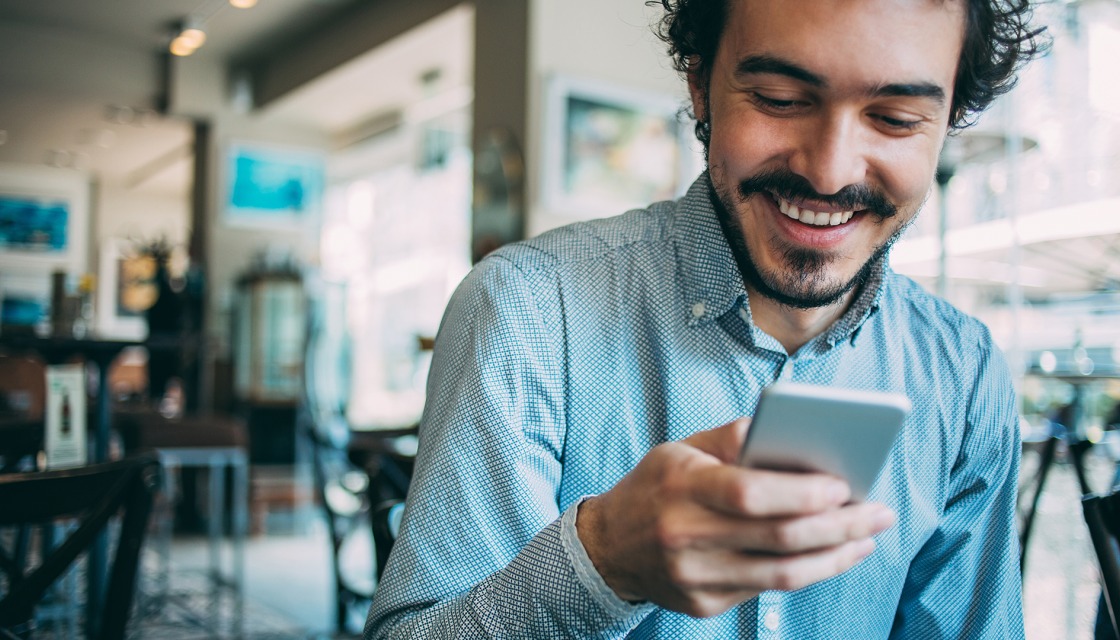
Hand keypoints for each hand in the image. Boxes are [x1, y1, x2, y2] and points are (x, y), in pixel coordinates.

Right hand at [576, 418, 895, 617]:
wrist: (607, 547)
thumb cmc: (657, 485)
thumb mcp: (683, 448)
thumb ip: (736, 438)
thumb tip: (795, 435)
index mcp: (680, 488)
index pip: (749, 493)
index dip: (802, 492)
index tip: (844, 484)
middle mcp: (685, 536)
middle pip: (779, 537)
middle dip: (839, 525)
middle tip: (879, 511)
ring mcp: (694, 578)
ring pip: (782, 574)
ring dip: (836, 556)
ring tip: (868, 536)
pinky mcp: (704, 605)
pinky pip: (768, 590)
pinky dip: (808, 571)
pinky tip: (833, 554)